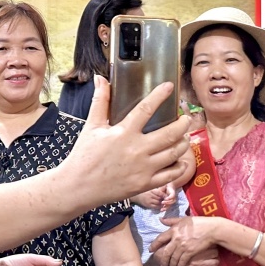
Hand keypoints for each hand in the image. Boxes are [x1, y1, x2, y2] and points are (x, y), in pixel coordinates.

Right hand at [67, 79, 192, 200]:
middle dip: (182, 123)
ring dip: (183, 142)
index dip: (160, 95)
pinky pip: (171, 175)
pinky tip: (180, 160)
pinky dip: (180, 166)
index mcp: (123, 133)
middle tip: (185, 118)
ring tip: (184, 136)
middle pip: (170, 133)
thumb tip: (100, 78)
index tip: (169, 86)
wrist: (78, 186)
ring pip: (174, 153)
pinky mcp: (145, 184)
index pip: (146, 109)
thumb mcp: (91, 126)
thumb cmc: (84, 155)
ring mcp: (143, 168)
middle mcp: (137, 150)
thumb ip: (100, 101)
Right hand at [133, 186, 175, 210]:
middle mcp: (150, 195)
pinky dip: (159, 206)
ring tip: (164, 202)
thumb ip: (157, 188)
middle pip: (160, 198)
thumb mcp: (150, 188)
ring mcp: (149, 201)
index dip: (164, 195)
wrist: (136, 196)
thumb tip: (165, 187)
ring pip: (158, 203)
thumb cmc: (144, 191)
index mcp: (151, 190)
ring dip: (162, 203)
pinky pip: (156, 206)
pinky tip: (160, 205)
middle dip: (164, 199)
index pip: (160, 193)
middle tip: (167, 199)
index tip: (168, 196)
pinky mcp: (148, 205)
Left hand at [150, 216, 223, 265]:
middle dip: (163, 260)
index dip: (154, 245)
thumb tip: (160, 219)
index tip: (150, 250)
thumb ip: (171, 220)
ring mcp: (183, 246)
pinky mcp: (190, 251)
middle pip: (166, 252)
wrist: (211, 229)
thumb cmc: (198, 222)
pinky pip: (182, 261)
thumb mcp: (183, 219)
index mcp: (174, 229)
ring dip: (171, 265)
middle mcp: (176, 238)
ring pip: (173, 258)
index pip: (160, 238)